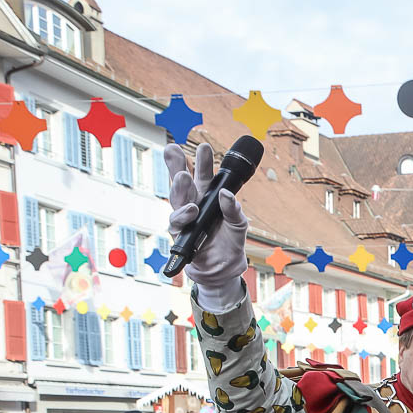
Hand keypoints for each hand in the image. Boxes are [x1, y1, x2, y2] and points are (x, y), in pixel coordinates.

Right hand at [161, 142, 249, 295]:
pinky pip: (178, 222)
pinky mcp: (181, 233)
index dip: (201, 160)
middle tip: (173, 149)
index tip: (204, 146)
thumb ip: (234, 209)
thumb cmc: (230, 240)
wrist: (225, 266)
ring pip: (176, 198)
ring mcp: (185, 217)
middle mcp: (192, 203)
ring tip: (183, 176)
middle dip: (177, 164)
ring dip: (179, 186)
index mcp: (206, 196)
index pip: (202, 174)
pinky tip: (192, 209)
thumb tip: (226, 194)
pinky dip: (185, 215)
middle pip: (182, 180)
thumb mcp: (239, 223)